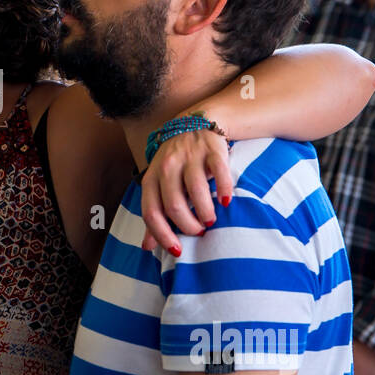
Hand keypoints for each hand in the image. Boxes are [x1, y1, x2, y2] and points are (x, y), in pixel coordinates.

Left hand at [139, 129, 234, 254]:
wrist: (196, 123)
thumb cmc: (176, 164)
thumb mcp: (160, 185)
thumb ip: (155, 214)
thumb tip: (147, 247)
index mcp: (151, 178)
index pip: (151, 212)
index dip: (163, 235)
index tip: (178, 251)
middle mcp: (167, 167)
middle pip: (174, 205)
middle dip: (188, 225)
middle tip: (199, 231)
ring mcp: (189, 157)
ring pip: (196, 191)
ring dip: (205, 212)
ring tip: (210, 220)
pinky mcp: (212, 149)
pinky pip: (219, 173)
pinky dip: (225, 190)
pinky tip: (227, 202)